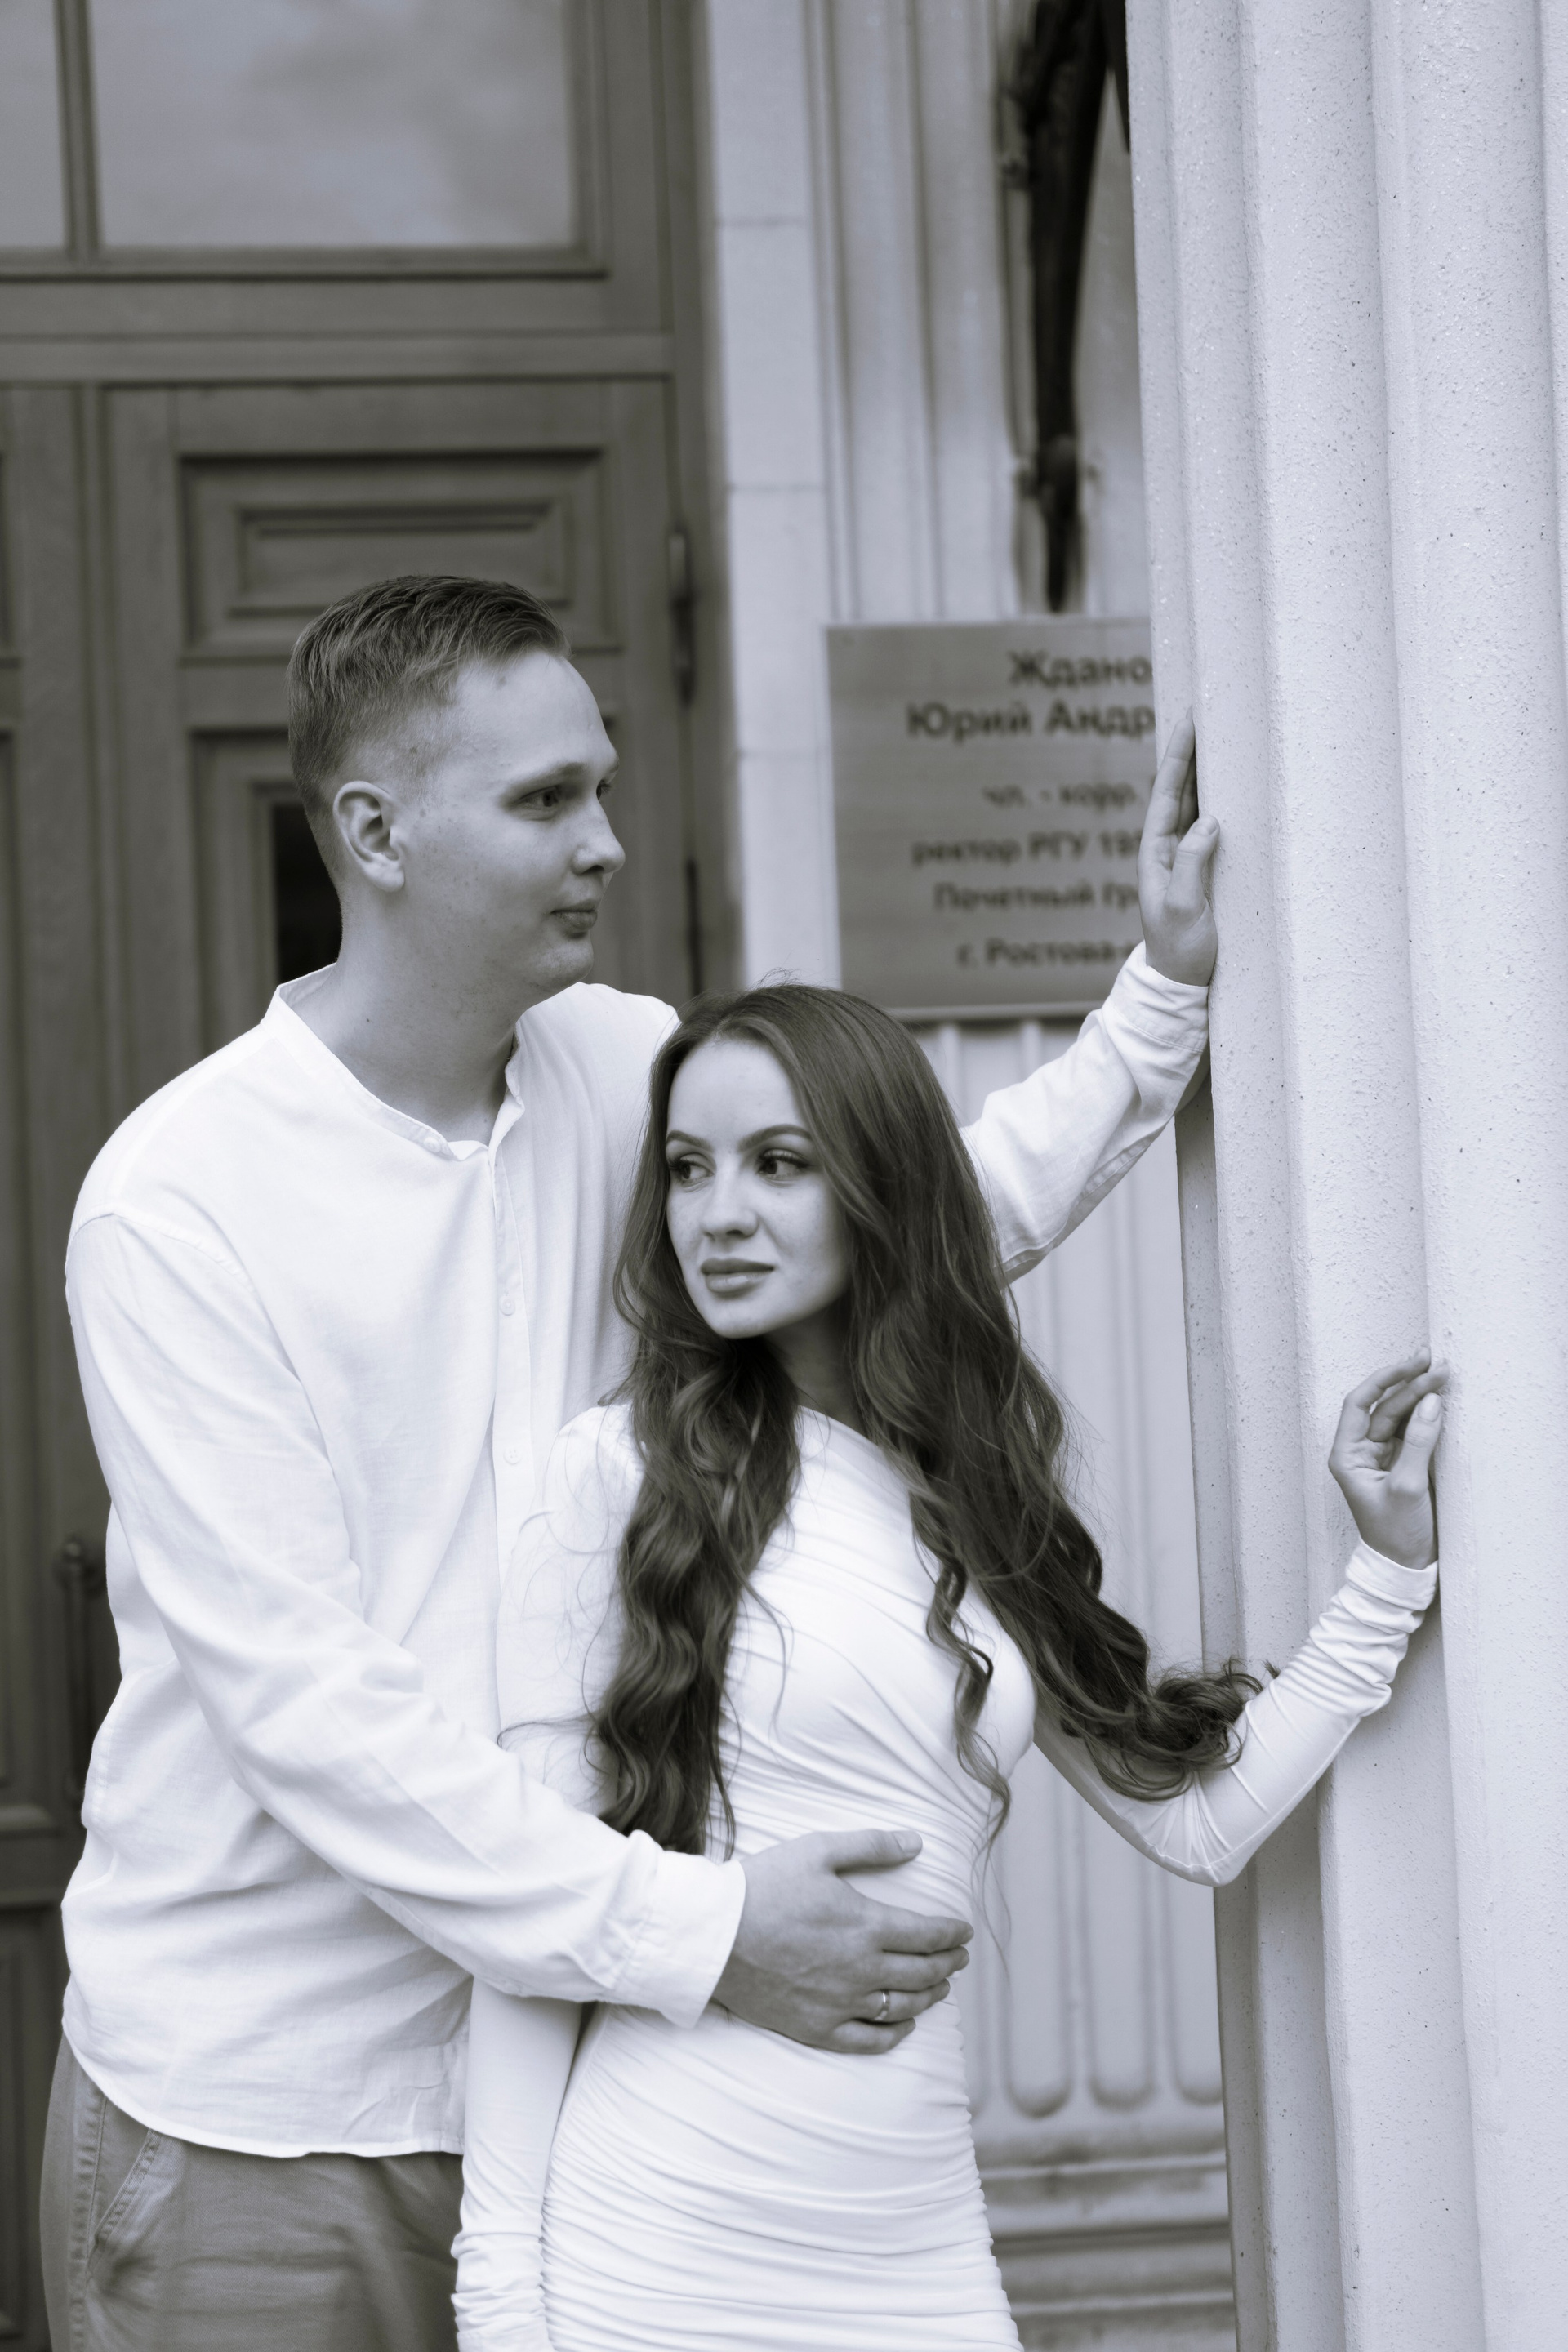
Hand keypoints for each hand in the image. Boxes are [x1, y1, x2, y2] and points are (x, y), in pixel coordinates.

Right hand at [711, 1829, 971, 2055]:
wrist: (713, 1936)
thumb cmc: (763, 1887)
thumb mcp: (818, 1850)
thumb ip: (871, 1846)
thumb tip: (916, 1842)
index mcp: (867, 1926)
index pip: (928, 1934)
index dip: (953, 1934)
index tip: (965, 1932)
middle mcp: (862, 1970)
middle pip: (922, 1972)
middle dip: (948, 1964)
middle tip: (959, 1958)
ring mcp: (840, 2004)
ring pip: (902, 2007)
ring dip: (929, 1996)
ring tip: (940, 1988)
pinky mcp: (816, 2028)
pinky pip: (869, 2041)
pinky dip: (895, 2034)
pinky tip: (904, 2025)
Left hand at [1138, 712, 1218, 985]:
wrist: (1182, 987)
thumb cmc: (1181, 952)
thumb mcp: (1185, 909)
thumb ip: (1193, 864)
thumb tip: (1208, 821)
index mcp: (1156, 854)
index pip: (1166, 794)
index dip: (1179, 756)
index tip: (1190, 720)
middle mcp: (1169, 851)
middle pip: (1181, 791)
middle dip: (1195, 753)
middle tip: (1211, 713)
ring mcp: (1188, 860)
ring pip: (1198, 805)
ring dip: (1211, 774)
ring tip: (1227, 739)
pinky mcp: (1207, 872)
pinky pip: (1214, 828)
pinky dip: (1225, 803)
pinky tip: (1239, 787)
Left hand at [1328, 1348, 1448, 1568]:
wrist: (1406, 1569)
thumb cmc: (1396, 1534)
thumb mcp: (1408, 1486)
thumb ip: (1419, 1442)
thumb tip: (1431, 1401)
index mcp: (1347, 1455)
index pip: (1359, 1404)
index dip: (1384, 1379)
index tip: (1411, 1364)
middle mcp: (1360, 1452)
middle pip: (1383, 1406)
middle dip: (1409, 1384)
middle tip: (1438, 1365)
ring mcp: (1381, 1457)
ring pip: (1399, 1416)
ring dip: (1419, 1395)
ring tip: (1443, 1374)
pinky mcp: (1400, 1464)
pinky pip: (1411, 1431)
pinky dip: (1425, 1414)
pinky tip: (1440, 1399)